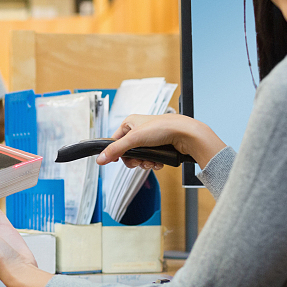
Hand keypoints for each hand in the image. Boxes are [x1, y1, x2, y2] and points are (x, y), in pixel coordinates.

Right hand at [97, 113, 225, 169]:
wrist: (186, 134)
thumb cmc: (163, 128)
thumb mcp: (134, 139)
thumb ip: (116, 150)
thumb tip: (100, 159)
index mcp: (131, 122)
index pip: (115, 140)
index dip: (116, 152)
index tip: (117, 160)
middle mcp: (139, 130)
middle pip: (127, 152)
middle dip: (133, 160)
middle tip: (138, 161)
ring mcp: (150, 139)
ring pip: (139, 158)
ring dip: (144, 163)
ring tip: (151, 161)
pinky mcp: (159, 147)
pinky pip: (150, 159)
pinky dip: (153, 163)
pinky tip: (158, 162)